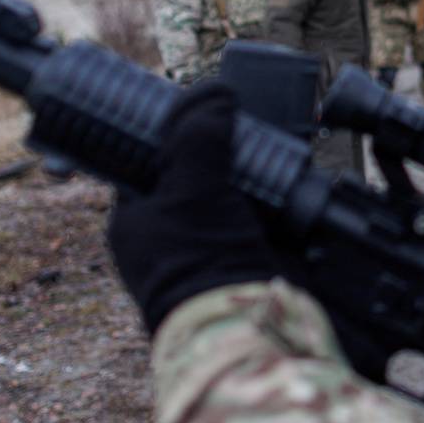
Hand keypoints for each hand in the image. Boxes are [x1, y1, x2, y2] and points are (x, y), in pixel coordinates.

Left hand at [106, 82, 277, 336]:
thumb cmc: (200, 263)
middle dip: (216, 148)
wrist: (247, 327)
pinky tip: (287, 176)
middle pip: (191, 172)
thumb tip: (215, 95)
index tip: (194, 106)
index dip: (167, 130)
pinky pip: (258, 213)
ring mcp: (209, 246)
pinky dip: (273, 196)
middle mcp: (168, 234)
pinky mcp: (247, 256)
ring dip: (248, 169)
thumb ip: (199, 137)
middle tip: (237, 121)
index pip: (143, 159)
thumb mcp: (192, 188)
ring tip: (267, 144)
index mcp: (136, 220)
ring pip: (227, 190)